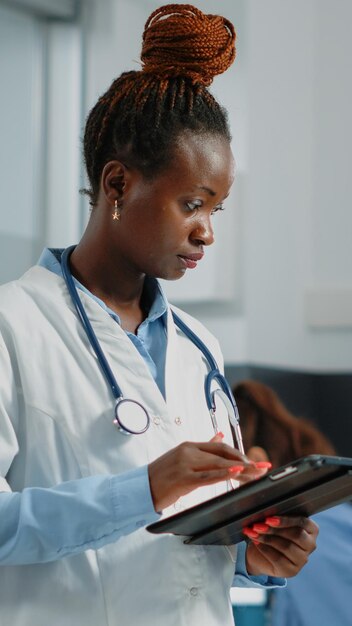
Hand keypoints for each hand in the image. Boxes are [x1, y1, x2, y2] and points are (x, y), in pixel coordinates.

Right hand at [148, 434, 264, 511]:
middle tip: (262, 468)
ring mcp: (185, 464)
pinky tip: (236, 473)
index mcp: (189, 446)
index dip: (239, 454)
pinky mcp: (182, 478)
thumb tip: (220, 435)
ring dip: (241, 469)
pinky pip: (208, 476)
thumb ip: (203, 447)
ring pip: (218, 465)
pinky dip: (224, 474)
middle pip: (223, 455)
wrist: (140, 488)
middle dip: (245, 462)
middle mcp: (188, 451)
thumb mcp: (181, 457)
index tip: (254, 462)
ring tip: (256, 473)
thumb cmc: (162, 475)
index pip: (220, 447)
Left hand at [243, 515, 318, 577]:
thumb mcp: (276, 523)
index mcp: (311, 529)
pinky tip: (256, 542)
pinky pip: (278, 559)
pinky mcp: (292, 571)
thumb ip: (277, 517)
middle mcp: (310, 545)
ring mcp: (302, 560)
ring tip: (253, 532)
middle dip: (275, 529)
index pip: (303, 522)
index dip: (286, 520)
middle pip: (296, 535)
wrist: (261, 554)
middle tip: (257, 525)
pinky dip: (265, 548)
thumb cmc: (272, 533)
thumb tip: (267, 514)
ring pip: (286, 546)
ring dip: (266, 538)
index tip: (269, 519)